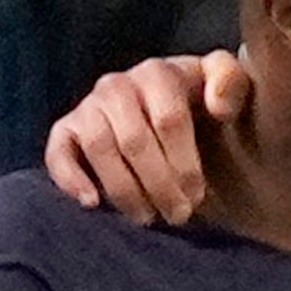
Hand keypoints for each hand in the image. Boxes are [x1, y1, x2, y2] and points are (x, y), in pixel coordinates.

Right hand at [40, 52, 241, 223]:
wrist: (179, 116)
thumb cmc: (208, 106)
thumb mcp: (232, 88)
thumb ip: (231, 83)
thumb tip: (218, 106)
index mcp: (158, 73)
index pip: (170, 121)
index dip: (184, 165)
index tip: (198, 196)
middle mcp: (118, 84)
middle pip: (135, 141)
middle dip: (159, 185)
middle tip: (179, 216)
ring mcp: (90, 105)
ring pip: (100, 148)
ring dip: (124, 189)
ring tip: (147, 217)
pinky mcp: (67, 128)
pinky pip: (58, 151)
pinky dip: (69, 178)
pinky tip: (91, 202)